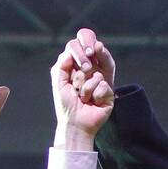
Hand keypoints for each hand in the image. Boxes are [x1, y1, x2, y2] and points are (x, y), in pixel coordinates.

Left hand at [53, 27, 115, 146]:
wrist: (75, 123)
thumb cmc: (66, 104)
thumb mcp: (58, 81)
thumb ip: (62, 64)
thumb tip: (70, 52)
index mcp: (77, 65)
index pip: (80, 45)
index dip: (81, 48)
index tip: (82, 56)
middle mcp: (90, 70)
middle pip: (93, 54)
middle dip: (83, 67)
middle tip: (78, 81)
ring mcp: (101, 80)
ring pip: (96, 74)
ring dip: (85, 88)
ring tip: (83, 97)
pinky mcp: (109, 92)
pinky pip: (103, 85)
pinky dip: (94, 95)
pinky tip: (92, 102)